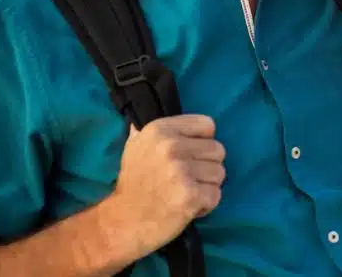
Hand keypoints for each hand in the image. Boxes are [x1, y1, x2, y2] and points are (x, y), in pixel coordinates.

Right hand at [106, 115, 225, 256]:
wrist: (122, 222)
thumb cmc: (133, 184)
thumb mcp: (136, 146)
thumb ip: (156, 132)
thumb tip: (160, 118)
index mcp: (160, 130)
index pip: (207, 125)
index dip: (202, 142)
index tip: (189, 155)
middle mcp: (171, 146)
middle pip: (218, 150)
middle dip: (206, 166)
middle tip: (186, 179)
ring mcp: (181, 171)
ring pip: (219, 173)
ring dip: (207, 186)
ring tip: (186, 193)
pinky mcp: (190, 195)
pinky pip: (216, 194)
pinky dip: (206, 205)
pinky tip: (187, 206)